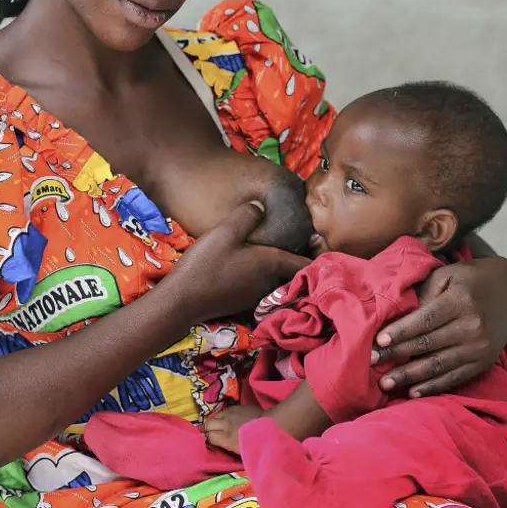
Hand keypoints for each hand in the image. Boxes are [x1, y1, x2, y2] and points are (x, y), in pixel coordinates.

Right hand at [163, 202, 309, 322]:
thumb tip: (262, 205)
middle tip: (304, 247)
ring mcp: (254, 295)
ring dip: (282, 273)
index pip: (303, 263)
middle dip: (300, 263)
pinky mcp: (241, 302)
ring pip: (277, 282)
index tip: (325, 247)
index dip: (318, 256)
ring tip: (282, 256)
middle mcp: (268, 283)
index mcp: (271, 264)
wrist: (182, 301)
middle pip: (292, 274)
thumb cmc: (206, 264)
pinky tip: (253, 269)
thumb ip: (247, 216)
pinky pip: (262, 288)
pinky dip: (265, 280)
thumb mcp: (225, 232)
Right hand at [204, 405, 264, 452]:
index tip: (207, 443)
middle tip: (206, 434)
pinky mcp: (235, 407)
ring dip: (214, 422)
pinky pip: (224, 411)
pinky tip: (226, 420)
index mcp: (226, 437)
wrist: (269, 424)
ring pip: (214, 416)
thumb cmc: (257, 442)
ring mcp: (229, 413)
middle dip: (205, 429)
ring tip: (215, 427)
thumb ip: (229, 448)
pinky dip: (222, 416)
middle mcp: (225, 424)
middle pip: (207, 424)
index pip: (208, 437)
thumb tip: (221, 449)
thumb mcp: (242, 452)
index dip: (206, 440)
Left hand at [371, 257, 506, 397]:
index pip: (426, 320)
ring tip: (386, 383)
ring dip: (410, 377)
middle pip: (428, 345)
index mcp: (461, 301)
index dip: (401, 332)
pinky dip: (433, 387)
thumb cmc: (467, 280)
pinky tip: (413, 392)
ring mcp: (480, 348)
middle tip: (372, 361)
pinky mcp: (484, 362)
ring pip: (439, 366)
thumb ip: (424, 293)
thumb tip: (399, 316)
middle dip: (397, 355)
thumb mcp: (446, 275)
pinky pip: (455, 378)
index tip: (378, 340)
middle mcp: (473, 327)